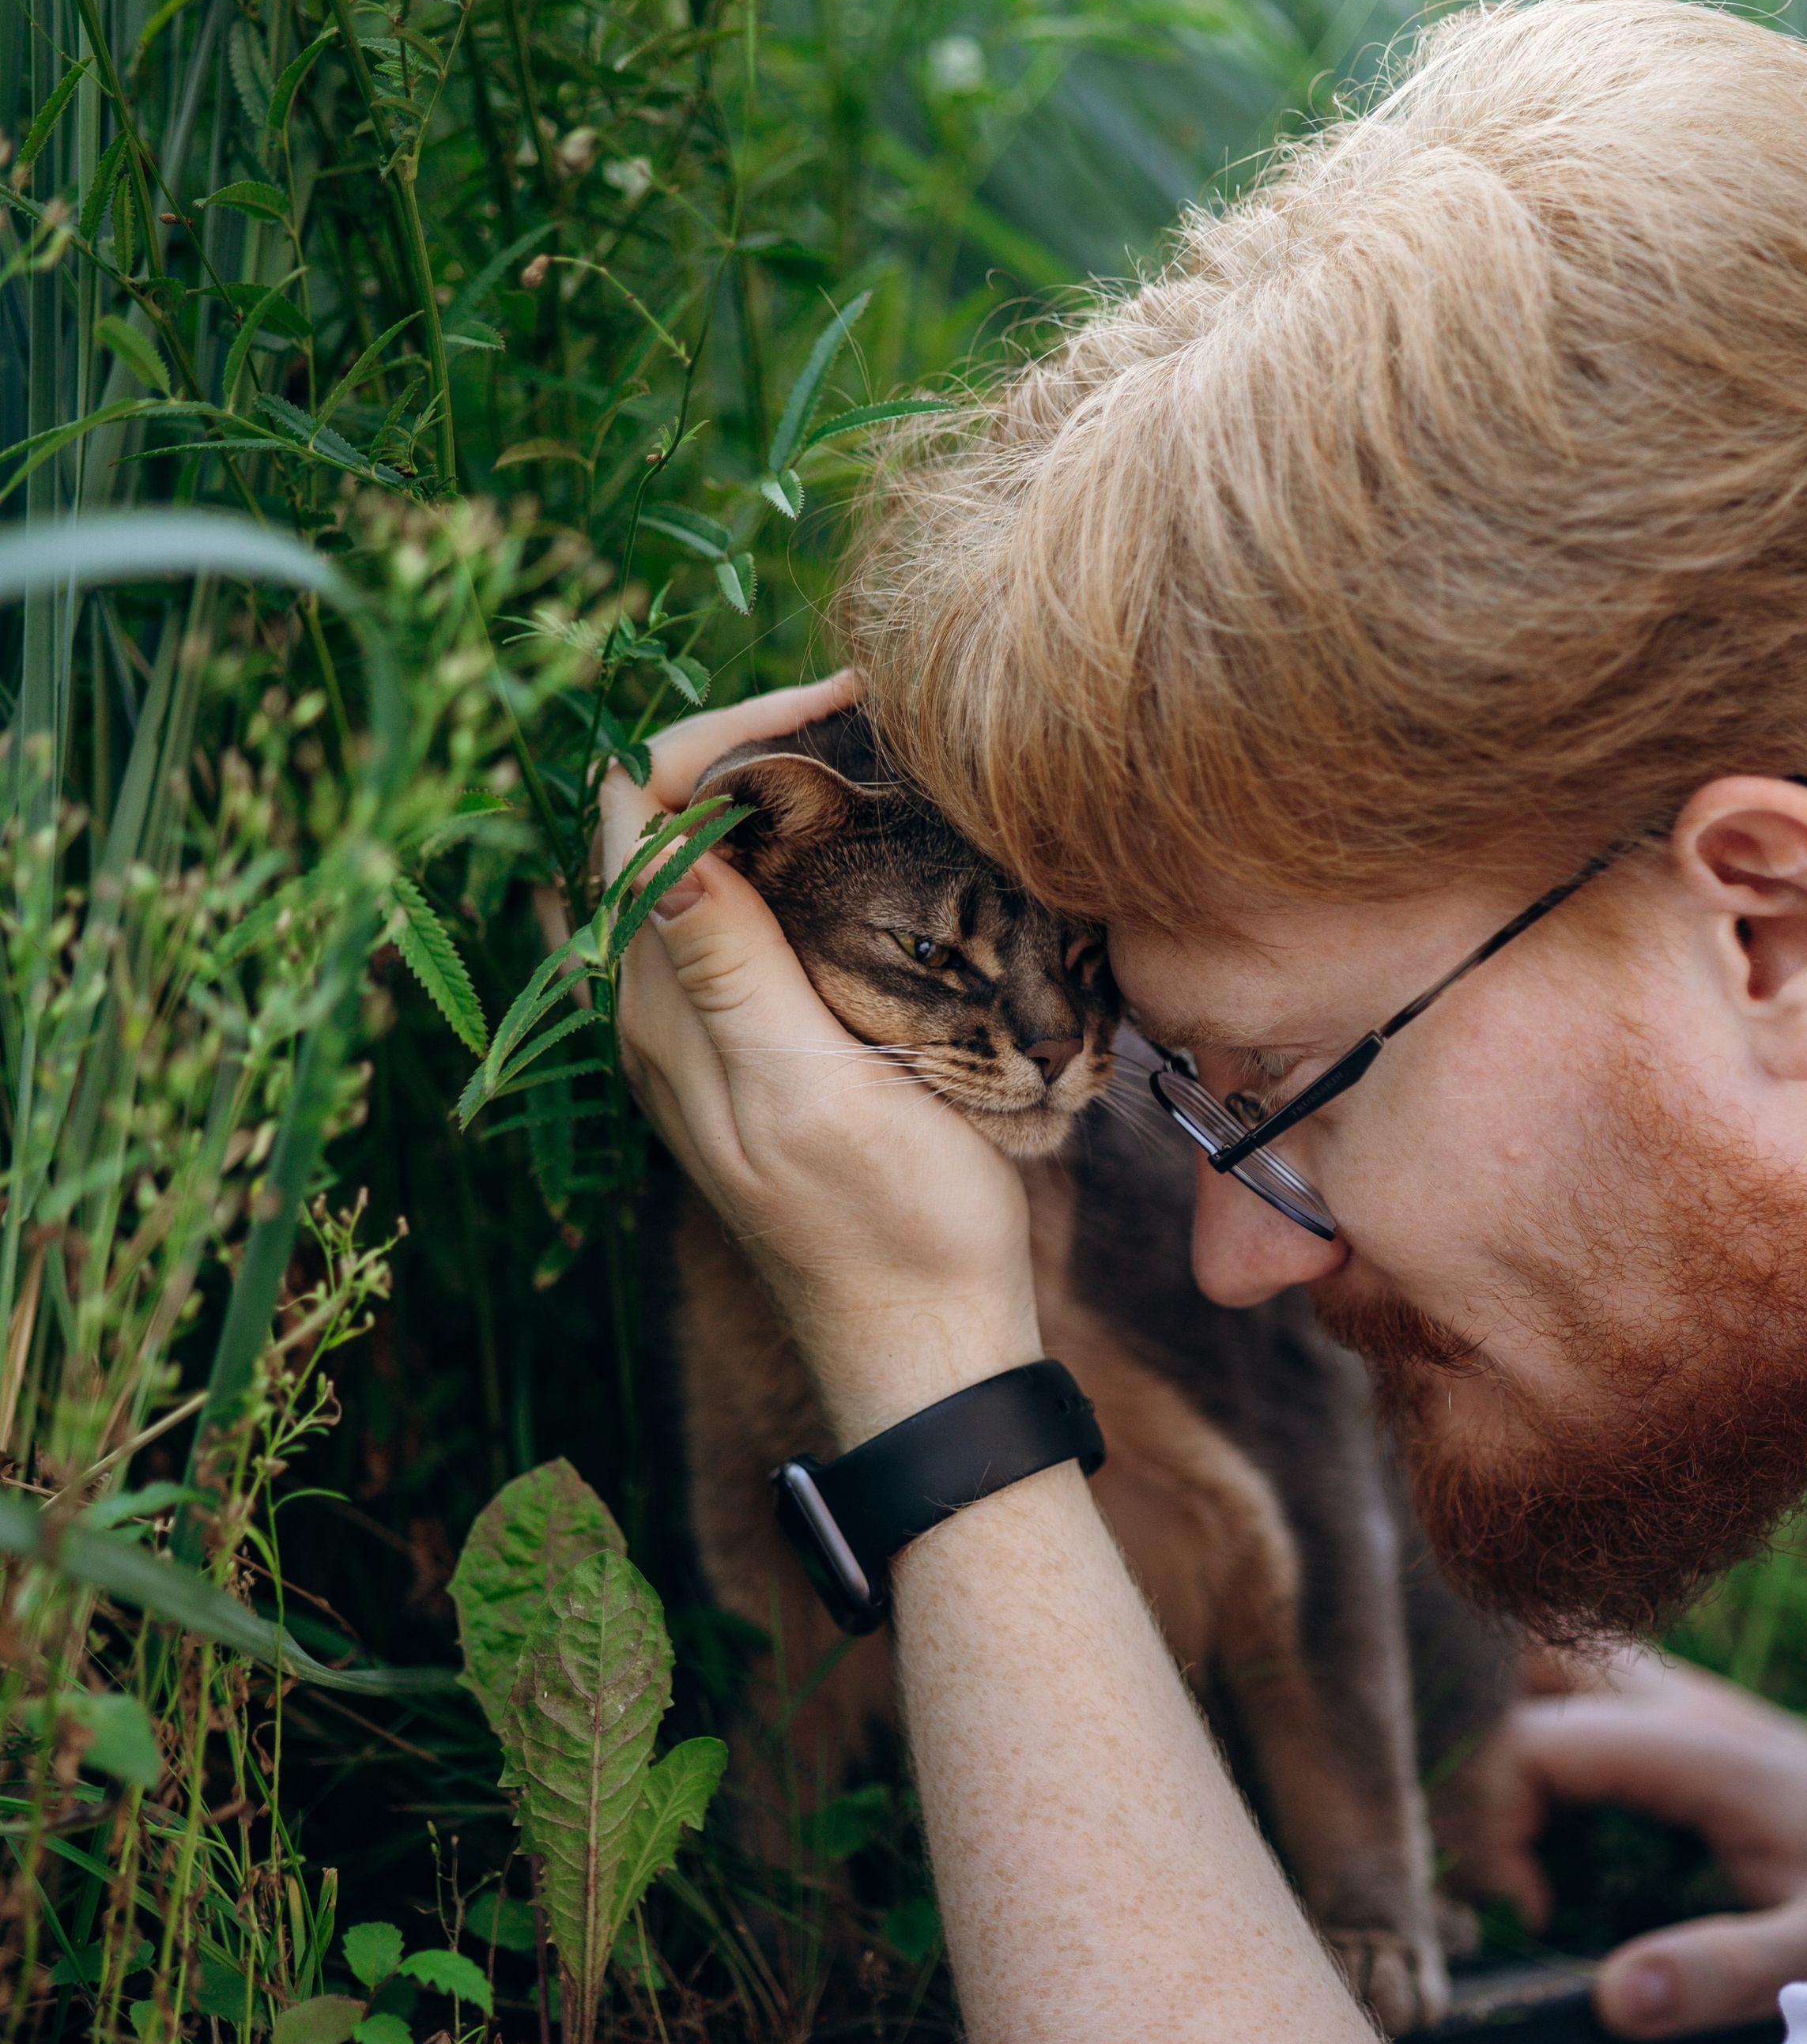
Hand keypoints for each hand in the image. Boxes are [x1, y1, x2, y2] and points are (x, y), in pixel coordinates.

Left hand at [598, 674, 1041, 1443]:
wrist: (930, 1340)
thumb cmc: (889, 1229)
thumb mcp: (810, 1094)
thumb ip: (731, 973)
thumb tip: (653, 849)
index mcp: (659, 1012)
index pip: (638, 814)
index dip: (723, 732)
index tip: (836, 703)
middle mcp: (659, 1010)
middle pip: (659, 824)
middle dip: (748, 741)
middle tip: (864, 709)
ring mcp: (706, 1028)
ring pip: (701, 862)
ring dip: (773, 791)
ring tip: (871, 749)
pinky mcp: (758, 1045)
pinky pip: (743, 913)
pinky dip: (795, 851)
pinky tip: (865, 839)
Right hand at [1476, 1646, 1806, 2037]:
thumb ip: (1721, 1973)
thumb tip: (1608, 2001)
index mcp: (1693, 1749)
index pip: (1530, 1740)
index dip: (1491, 1819)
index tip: (1525, 1908)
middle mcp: (1677, 1702)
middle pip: (1521, 1669)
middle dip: (1478, 1752)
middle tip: (1501, 1855)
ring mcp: (1682, 1697)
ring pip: (1548, 1661)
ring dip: (1507, 1728)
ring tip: (1520, 1832)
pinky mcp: (1689, 1714)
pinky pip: (1580, 1684)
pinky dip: (1541, 1729)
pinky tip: (1559, 1813)